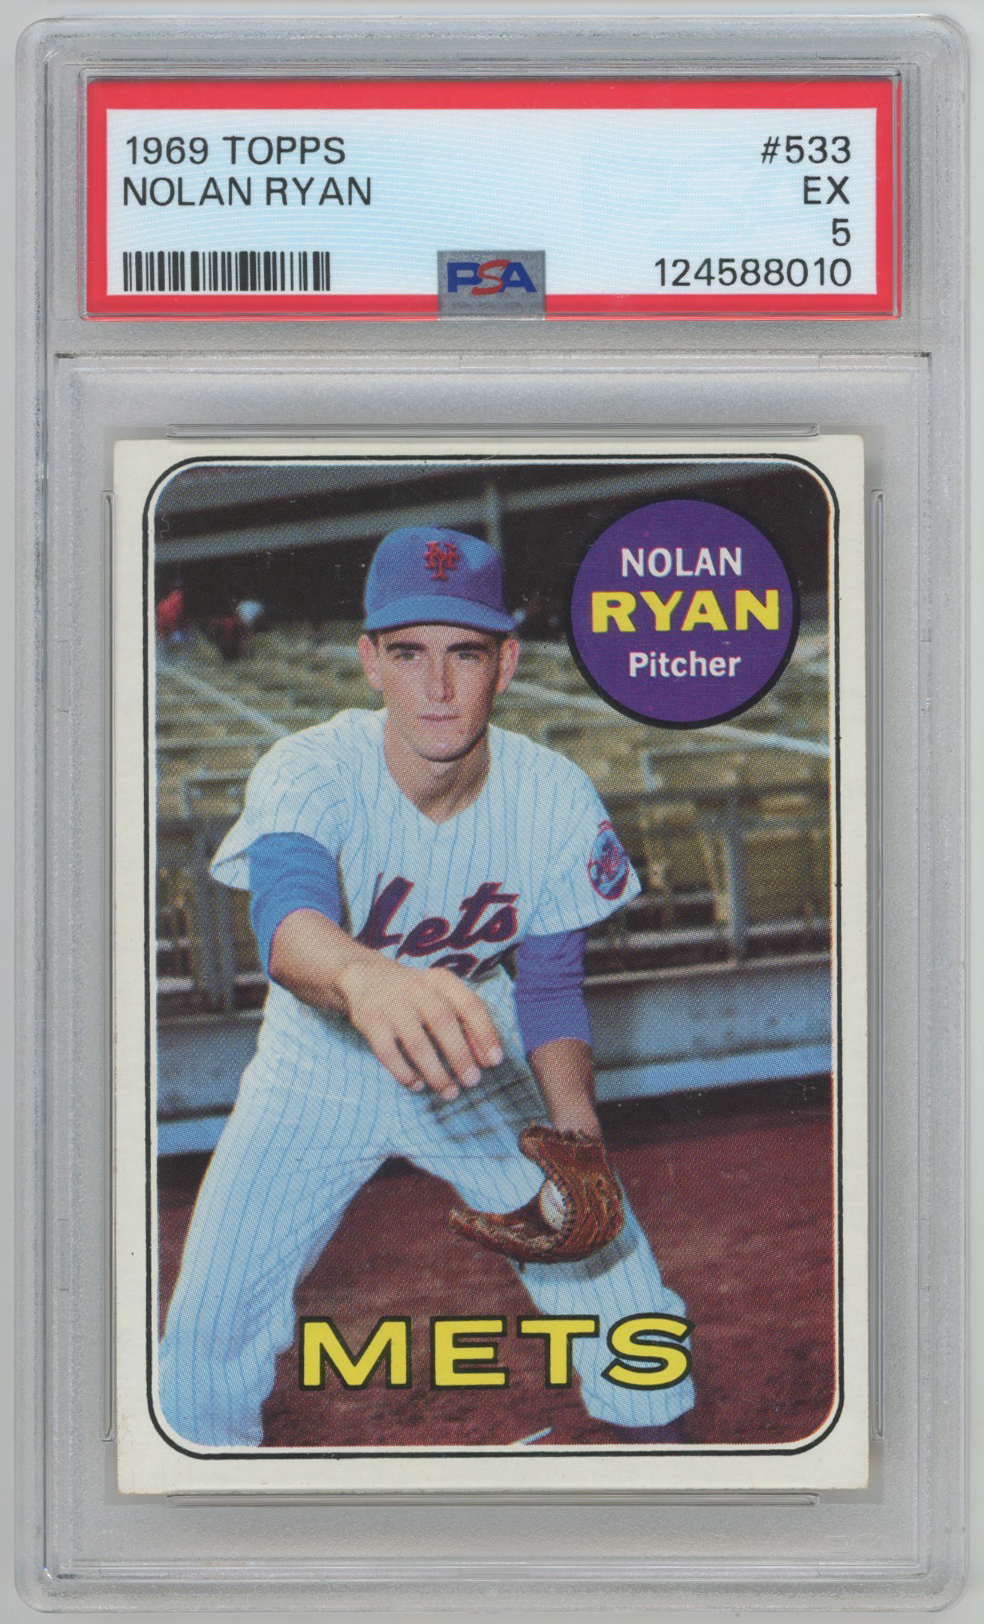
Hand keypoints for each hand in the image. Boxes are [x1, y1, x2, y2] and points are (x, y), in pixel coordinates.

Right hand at [338, 958, 503, 1101]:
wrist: (366, 977)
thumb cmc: (416, 994)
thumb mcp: (441, 996)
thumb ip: (465, 1021)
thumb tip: (486, 1059)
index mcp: (441, 981)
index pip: (469, 1005)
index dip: (485, 1033)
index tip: (495, 1061)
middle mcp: (417, 990)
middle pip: (443, 1024)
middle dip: (461, 1056)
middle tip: (472, 1081)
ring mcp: (392, 1006)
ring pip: (417, 1044)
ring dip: (436, 1073)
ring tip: (449, 1092)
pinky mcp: (371, 1022)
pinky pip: (388, 1054)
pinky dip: (405, 1074)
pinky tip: (417, 1085)